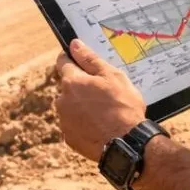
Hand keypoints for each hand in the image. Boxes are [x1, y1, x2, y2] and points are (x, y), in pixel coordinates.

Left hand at [54, 40, 145, 162]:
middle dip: (82, 86)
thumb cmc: (123, 107)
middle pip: (68, 86)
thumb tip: (74, 45)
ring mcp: (64, 121)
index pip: (63, 62)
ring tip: (104, 113)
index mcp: (71, 82)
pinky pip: (75, 125)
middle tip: (103, 93)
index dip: (72, 59)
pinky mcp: (69, 138)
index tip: (80, 60)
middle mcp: (62, 100)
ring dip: (82, 106)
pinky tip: (101, 126)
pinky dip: (84, 124)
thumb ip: (90, 59)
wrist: (127, 144)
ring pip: (71, 106)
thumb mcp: (112, 76)